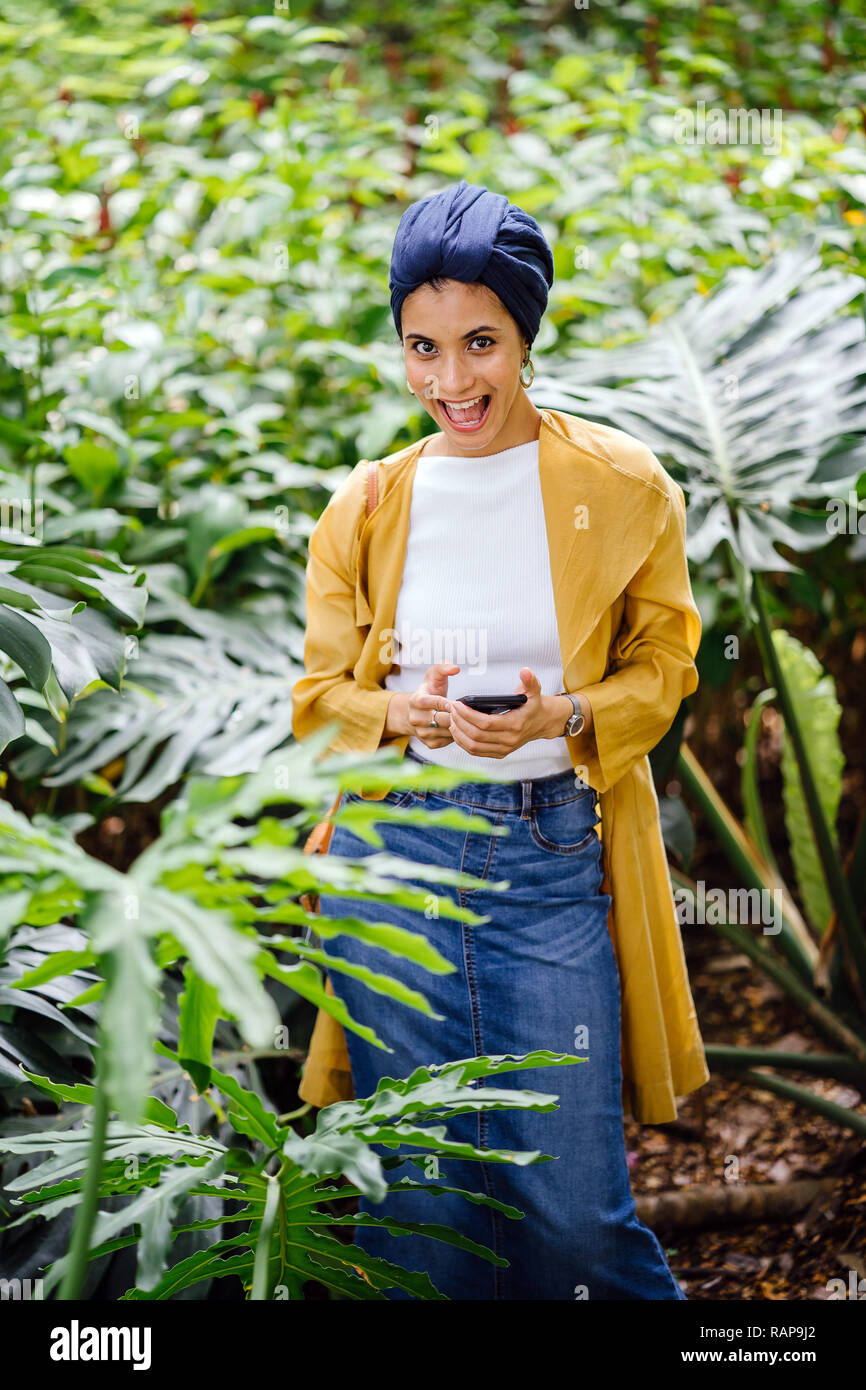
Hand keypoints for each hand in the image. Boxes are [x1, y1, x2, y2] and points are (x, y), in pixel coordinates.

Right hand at [407, 661, 458, 748]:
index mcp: (415, 700)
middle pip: (442, 719)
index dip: (447, 702)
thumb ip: (443, 668)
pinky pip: (448, 740)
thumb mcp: (433, 676)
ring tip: (461, 717)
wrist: (415, 713)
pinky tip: (456, 726)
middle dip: (455, 714)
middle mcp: (415, 718)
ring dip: (457, 724)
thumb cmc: (428, 692)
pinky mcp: (429, 743)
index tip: (456, 701)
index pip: (434, 702)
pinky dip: (456, 734)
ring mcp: (421, 732)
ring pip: (447, 731)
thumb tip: (455, 668)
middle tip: (463, 710)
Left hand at [448, 668, 574, 758]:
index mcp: (515, 724)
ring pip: (473, 746)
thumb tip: (525, 670)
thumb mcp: (534, 690)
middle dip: (460, 722)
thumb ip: (529, 680)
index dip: (468, 715)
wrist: (541, 723)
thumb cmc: (533, 704)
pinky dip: (463, 742)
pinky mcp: (499, 753)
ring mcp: (504, 749)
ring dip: (459, 734)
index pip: (485, 723)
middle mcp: (509, 740)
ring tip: (451, 719)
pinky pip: (476, 751)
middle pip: (476, 735)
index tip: (457, 704)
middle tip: (451, 709)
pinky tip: (457, 731)